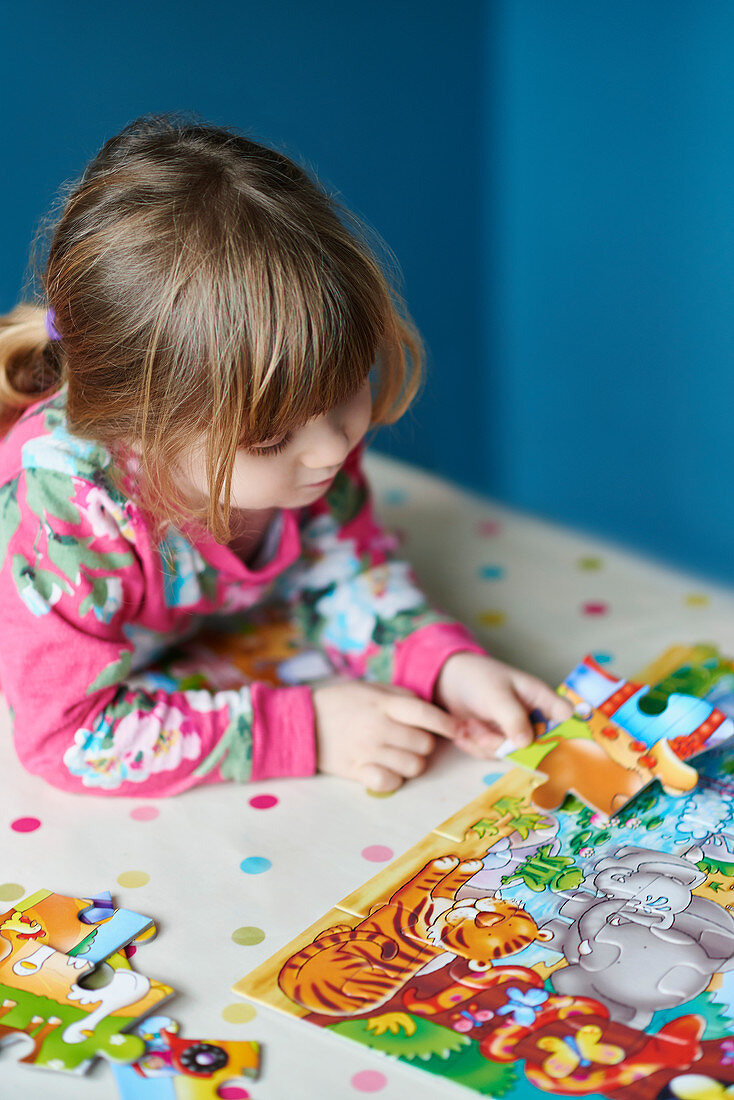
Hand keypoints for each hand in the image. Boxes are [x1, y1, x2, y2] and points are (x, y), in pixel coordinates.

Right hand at [312, 680, 459, 792]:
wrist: (301, 722)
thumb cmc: (341, 702)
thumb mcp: (370, 688)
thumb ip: (400, 697)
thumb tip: (429, 709)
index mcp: (383, 704)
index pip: (425, 714)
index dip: (447, 723)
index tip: (457, 729)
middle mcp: (378, 727)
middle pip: (425, 744)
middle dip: (425, 743)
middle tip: (412, 740)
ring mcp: (368, 751)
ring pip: (414, 766)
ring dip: (412, 762)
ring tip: (399, 754)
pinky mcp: (357, 771)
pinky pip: (391, 783)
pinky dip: (394, 779)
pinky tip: (386, 769)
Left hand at [434, 652, 572, 757]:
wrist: (449, 683)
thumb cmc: (478, 679)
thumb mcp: (496, 696)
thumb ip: (513, 718)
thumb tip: (526, 744)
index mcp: (541, 699)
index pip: (566, 718)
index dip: (565, 733)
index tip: (540, 741)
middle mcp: (533, 720)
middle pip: (536, 747)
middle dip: (505, 743)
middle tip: (482, 733)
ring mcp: (516, 734)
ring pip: (510, 755)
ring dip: (485, 743)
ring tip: (471, 724)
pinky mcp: (499, 744)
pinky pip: (492, 756)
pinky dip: (475, 745)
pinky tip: (466, 729)